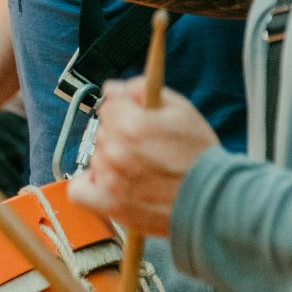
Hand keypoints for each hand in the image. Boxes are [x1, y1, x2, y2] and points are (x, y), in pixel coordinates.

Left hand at [69, 77, 219, 234]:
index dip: (125, 109)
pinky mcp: (110, 205)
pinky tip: (109, 182)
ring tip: (139, 168)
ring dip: (111, 159)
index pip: (109, 105)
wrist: (212, 200)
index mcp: (131, 125)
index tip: (137, 118)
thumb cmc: (199, 156)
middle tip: (145, 146)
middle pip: (103, 130)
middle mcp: (116, 151)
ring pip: (96, 156)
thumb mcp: (180, 109)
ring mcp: (111, 180)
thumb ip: (142, 90)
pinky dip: (89, 184)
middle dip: (120, 133)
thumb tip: (114, 86)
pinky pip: (79, 191)